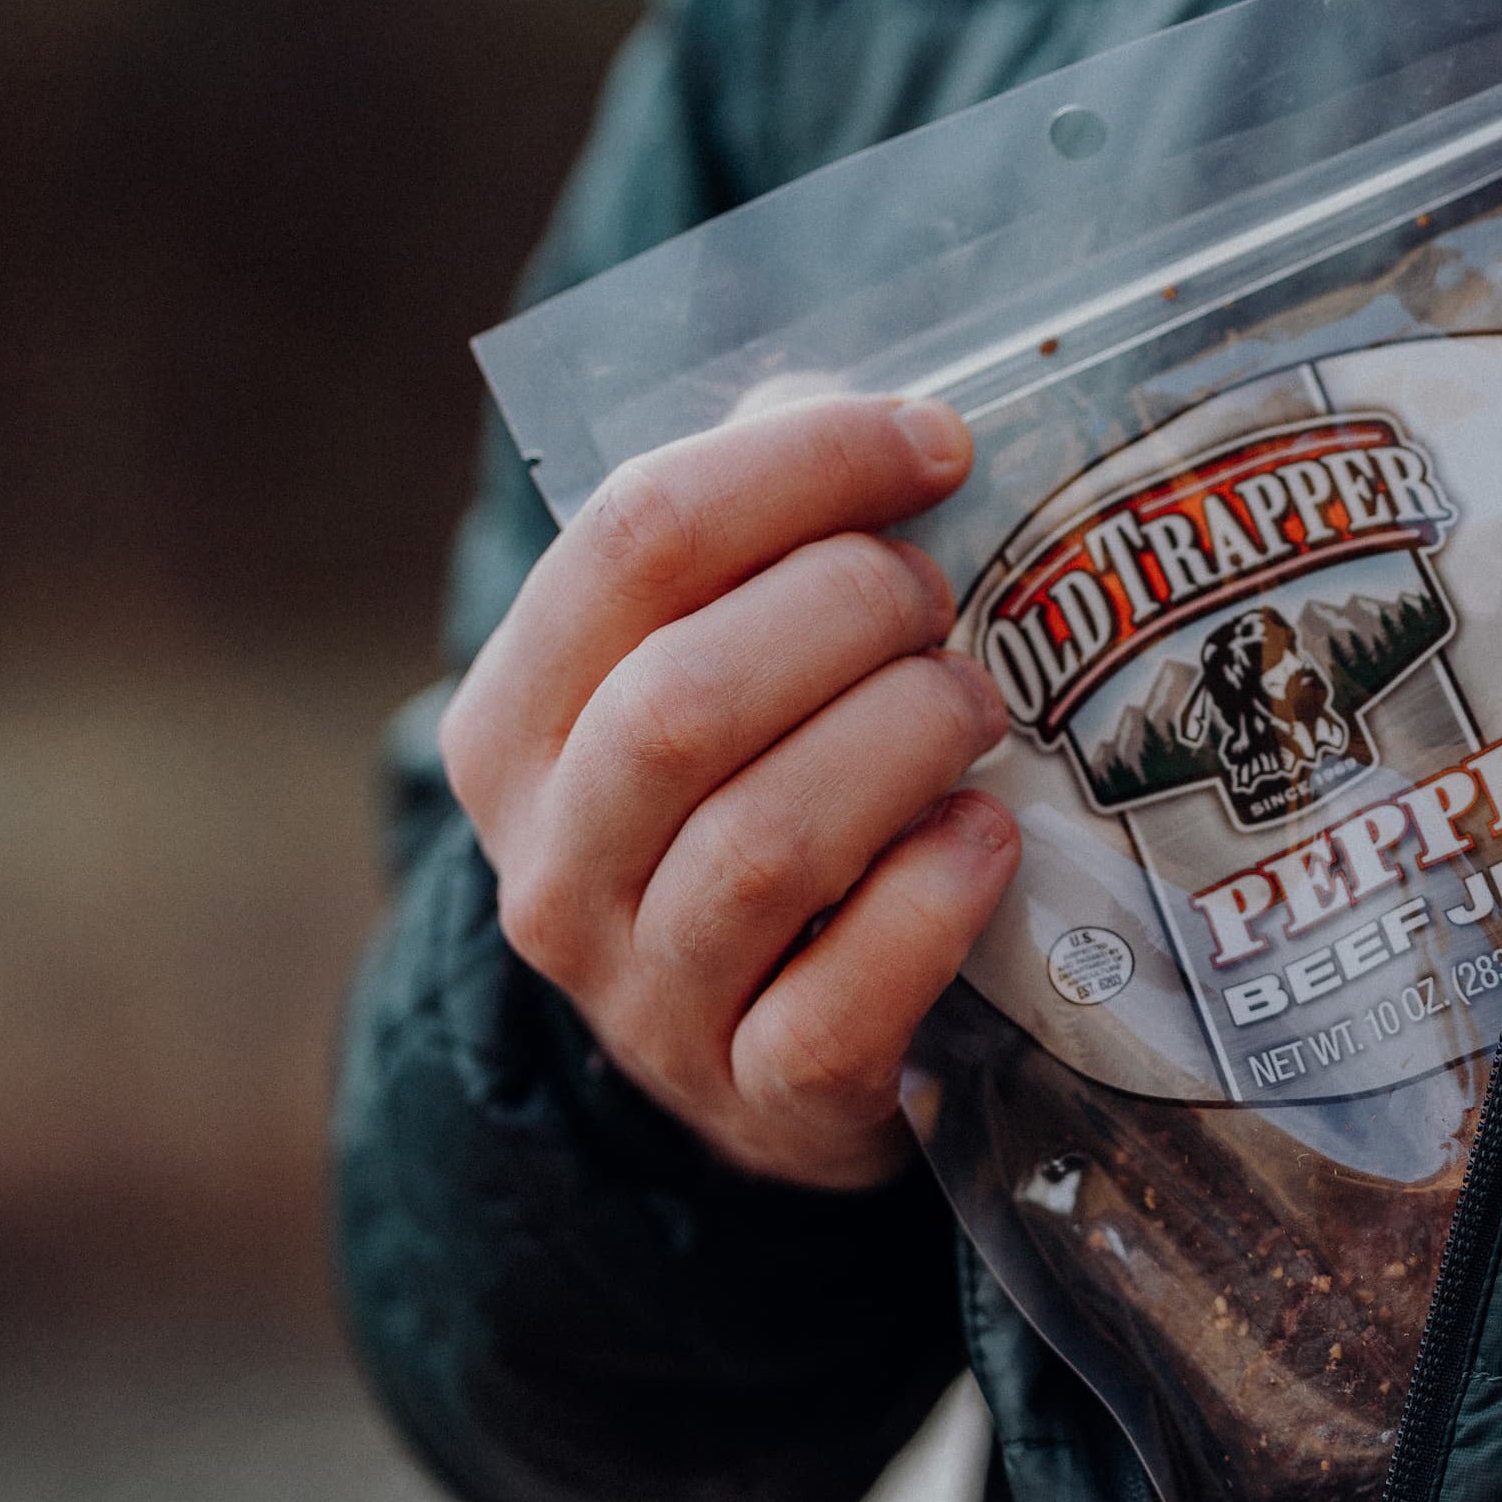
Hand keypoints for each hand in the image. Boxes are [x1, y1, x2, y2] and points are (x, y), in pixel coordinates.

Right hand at [440, 394, 1016, 1189]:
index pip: (629, 538)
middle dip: (851, 613)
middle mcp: (552, 867)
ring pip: (760, 845)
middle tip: (945, 598)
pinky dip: (932, 902)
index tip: (936, 443)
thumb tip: (853, 403)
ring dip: (901, 741)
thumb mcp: (722, 673)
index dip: (800, 464)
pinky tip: (987, 838)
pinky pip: (841, 1000)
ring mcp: (648, 998)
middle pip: (686, 697)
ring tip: (975, 706)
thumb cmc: (759, 810)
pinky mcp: (763, 1099)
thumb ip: (765, 537)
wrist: (760, 1068)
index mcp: (515, 726)